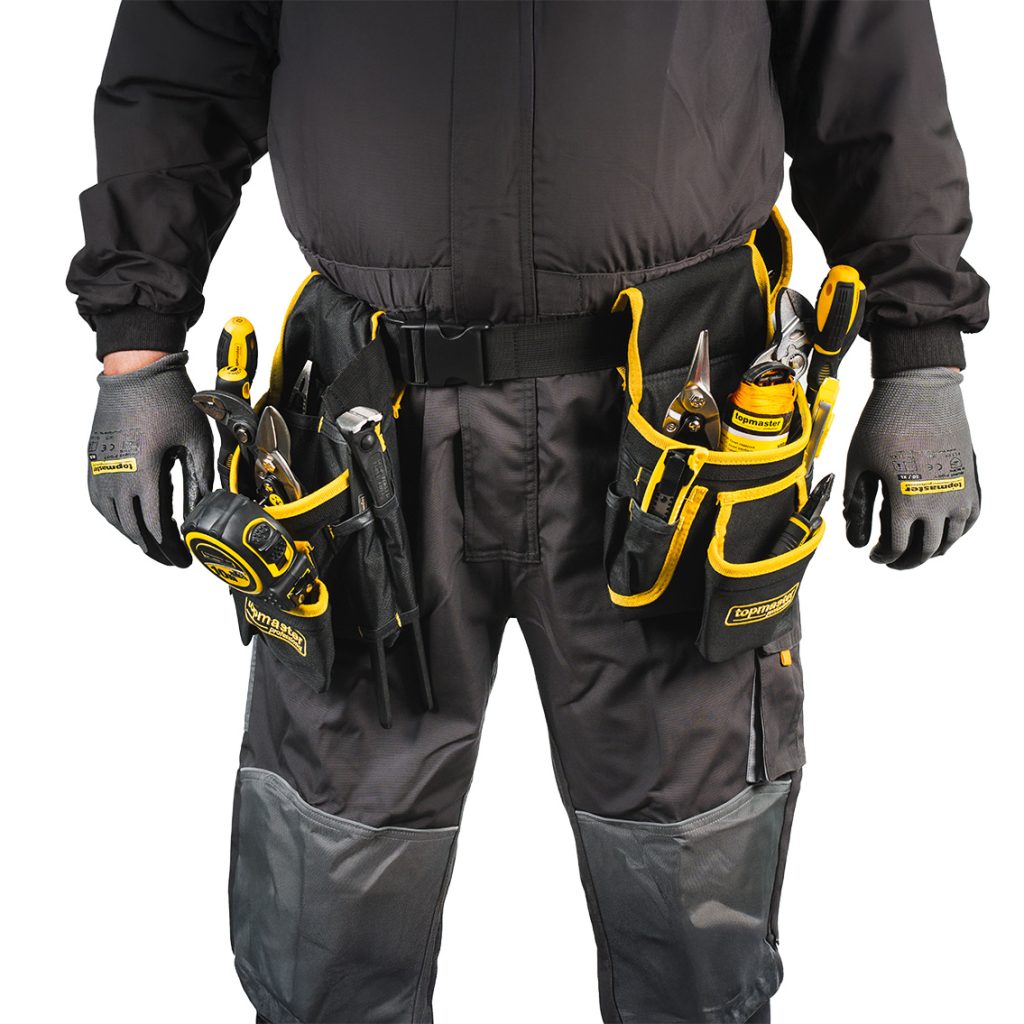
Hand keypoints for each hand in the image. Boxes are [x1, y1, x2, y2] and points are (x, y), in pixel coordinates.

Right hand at [88, 351, 213, 565]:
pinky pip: (97, 498)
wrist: (137, 369)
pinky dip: (111, 516)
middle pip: (131, 527)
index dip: (170, 546)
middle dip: (154, 548)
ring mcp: (101, 466)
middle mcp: (116, 472)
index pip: (154, 523)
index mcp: (143, 470)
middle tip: (172, 559)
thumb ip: (201, 478)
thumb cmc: (168, 399)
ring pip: (110, 517)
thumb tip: (205, 509)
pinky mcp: (95, 458)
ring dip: (131, 535)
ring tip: (152, 545)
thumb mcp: (197, 440)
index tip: (185, 557)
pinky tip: (125, 521)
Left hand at [843, 368, 979, 568]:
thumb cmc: (885, 421)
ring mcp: (960, 490)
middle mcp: (939, 501)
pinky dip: (957, 530)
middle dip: (907, 560)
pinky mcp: (971, 477)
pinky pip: (971, 517)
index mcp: (907, 500)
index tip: (875, 555)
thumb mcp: (858, 463)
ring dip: (933, 548)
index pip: (898, 548)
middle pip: (926, 550)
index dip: (884, 556)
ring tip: (915, 547)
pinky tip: (942, 529)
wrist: (920, 389)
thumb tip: (855, 535)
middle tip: (893, 559)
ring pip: (952, 538)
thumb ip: (855, 502)